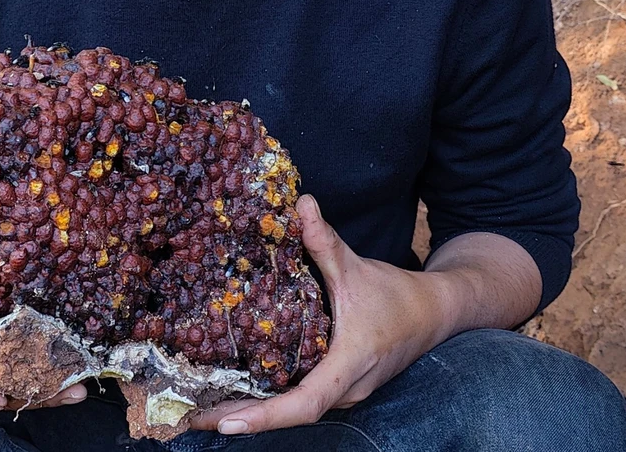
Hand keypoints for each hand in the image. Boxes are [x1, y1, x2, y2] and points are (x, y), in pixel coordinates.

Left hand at [190, 194, 452, 434]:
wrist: (434, 314)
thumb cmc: (397, 295)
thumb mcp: (356, 268)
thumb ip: (325, 241)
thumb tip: (301, 203)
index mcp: (349, 365)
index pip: (304, 404)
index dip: (263, 416)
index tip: (224, 422)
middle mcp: (346, 389)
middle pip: (291, 413)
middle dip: (242, 416)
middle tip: (191, 413)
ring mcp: (345, 391)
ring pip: (296, 408)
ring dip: (253, 408)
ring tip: (204, 403)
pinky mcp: (342, 384)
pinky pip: (302, 396)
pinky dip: (270, 396)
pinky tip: (240, 385)